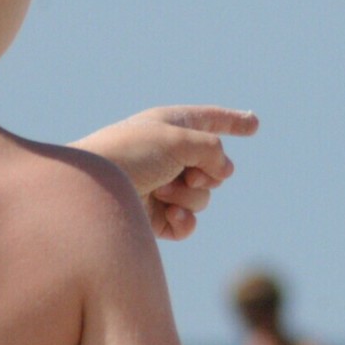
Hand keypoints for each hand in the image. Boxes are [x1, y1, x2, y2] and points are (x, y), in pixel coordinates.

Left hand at [72, 106, 258, 240]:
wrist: (90, 191)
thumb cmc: (127, 154)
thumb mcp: (176, 139)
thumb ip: (211, 149)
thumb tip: (224, 171)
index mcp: (170, 126)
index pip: (209, 121)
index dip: (233, 121)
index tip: (254, 123)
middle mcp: (168, 156)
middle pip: (214, 167)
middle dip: (208, 173)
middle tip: (186, 173)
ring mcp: (163, 187)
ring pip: (203, 197)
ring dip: (189, 195)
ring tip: (162, 191)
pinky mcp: (155, 218)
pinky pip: (188, 223)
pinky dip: (184, 221)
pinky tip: (169, 215)